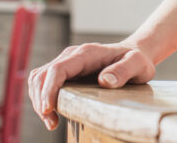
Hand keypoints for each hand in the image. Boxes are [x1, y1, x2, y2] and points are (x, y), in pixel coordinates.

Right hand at [28, 41, 155, 129]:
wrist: (135, 54)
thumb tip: (104, 81)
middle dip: (41, 100)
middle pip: (42, 75)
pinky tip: (53, 113)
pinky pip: (44, 83)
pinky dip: (42, 98)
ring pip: (39, 79)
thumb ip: (124, 71)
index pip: (58, 69)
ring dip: (38, 100)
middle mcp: (72, 55)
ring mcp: (67, 62)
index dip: (48, 90)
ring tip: (52, 121)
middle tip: (52, 122)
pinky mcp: (65, 71)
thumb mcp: (138, 65)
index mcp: (87, 53)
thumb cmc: (137, 60)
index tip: (48, 110)